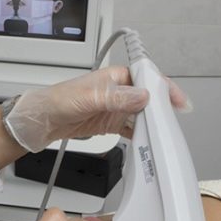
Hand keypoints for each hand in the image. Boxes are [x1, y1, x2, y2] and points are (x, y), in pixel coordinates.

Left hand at [4, 66, 190, 152]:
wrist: (42, 120)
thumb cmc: (59, 100)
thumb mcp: (90, 98)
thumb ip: (118, 98)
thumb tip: (144, 96)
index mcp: (116, 77)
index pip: (148, 79)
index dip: (166, 89)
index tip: (178, 102)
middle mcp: (119, 91)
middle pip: (149, 99)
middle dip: (162, 111)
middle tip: (172, 125)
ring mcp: (116, 108)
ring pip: (142, 116)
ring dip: (152, 126)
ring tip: (162, 137)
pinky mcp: (111, 123)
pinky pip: (132, 129)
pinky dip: (141, 136)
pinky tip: (146, 143)